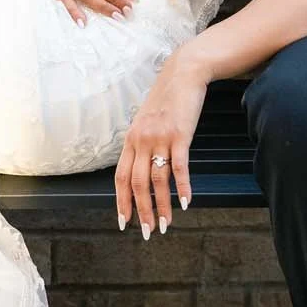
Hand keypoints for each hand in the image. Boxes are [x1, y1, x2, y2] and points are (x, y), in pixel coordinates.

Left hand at [115, 53, 208, 239]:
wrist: (183, 74)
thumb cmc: (166, 100)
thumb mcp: (146, 121)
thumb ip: (141, 143)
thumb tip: (140, 168)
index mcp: (130, 139)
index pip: (120, 177)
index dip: (121, 202)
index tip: (124, 222)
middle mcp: (141, 140)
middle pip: (136, 183)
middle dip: (141, 211)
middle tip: (146, 232)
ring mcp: (160, 137)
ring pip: (157, 179)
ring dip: (162, 205)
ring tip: (166, 224)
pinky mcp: (180, 134)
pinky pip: (180, 166)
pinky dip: (183, 186)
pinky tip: (186, 202)